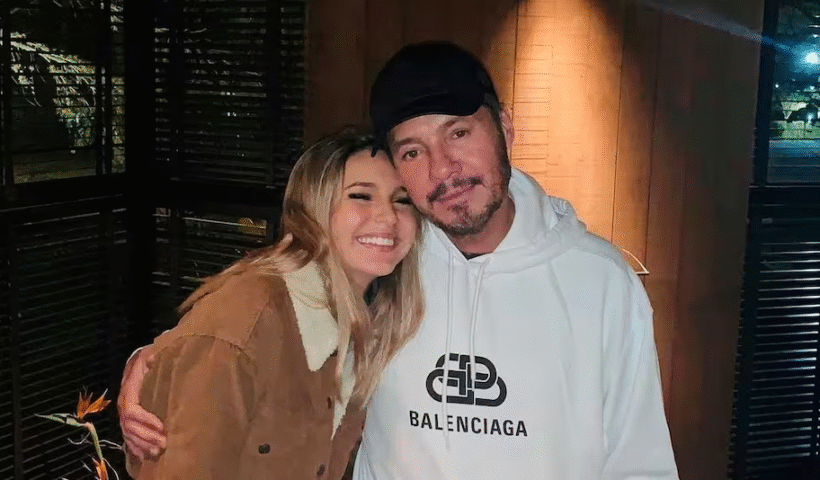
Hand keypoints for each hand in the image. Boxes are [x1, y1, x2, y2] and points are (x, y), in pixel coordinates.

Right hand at [117, 345, 165, 459]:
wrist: (144, 356)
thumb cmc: (152, 354)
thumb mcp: (153, 351)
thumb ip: (153, 356)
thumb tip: (152, 359)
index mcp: (129, 387)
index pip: (131, 410)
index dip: (145, 420)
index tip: (162, 426)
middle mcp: (124, 401)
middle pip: (128, 425)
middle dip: (145, 436)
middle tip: (164, 443)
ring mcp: (125, 409)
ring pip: (127, 433)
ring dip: (141, 444)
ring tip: (158, 451)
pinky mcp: (129, 416)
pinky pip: (127, 435)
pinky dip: (135, 446)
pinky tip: (144, 455)